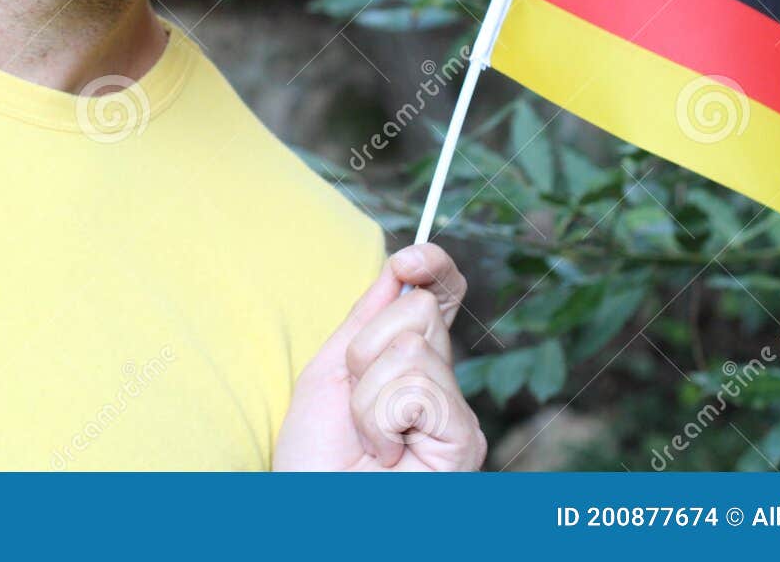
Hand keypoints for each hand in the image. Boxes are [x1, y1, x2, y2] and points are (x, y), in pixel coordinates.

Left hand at [273, 243, 485, 470]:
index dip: (434, 267)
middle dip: (365, 350)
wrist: (317, 521)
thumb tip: (399, 267)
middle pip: (419, 310)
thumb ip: (366, 321)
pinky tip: (384, 455)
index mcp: (411, 369)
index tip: (412, 258)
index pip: (440, 298)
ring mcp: (458, 416)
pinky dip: (380, 417)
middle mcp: (443, 389)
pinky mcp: (464, 440)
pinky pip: (415, 385)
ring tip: (366, 441)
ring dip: (366, 394)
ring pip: (412, 345)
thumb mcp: (330, 376)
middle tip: (356, 410)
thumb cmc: (315, 466)